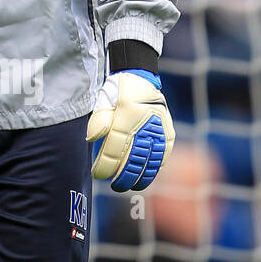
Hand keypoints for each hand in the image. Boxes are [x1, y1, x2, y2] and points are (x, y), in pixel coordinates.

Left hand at [86, 69, 173, 192]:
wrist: (141, 75)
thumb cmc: (118, 91)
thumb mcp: (103, 101)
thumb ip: (98, 122)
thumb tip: (92, 140)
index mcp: (124, 120)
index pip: (113, 153)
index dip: (104, 168)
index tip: (98, 175)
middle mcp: (143, 128)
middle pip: (132, 162)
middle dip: (122, 178)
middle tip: (115, 186)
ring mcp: (158, 131)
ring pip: (150, 162)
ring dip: (140, 177)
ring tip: (131, 186)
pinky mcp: (168, 132)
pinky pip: (163, 154)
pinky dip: (155, 167)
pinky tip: (147, 174)